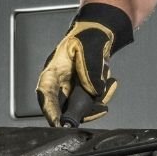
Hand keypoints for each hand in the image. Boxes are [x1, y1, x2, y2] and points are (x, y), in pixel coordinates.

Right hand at [36, 3, 132, 125]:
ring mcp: (71, 89)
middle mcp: (59, 83)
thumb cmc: (89, 35)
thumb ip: (90, 69)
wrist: (100, 33)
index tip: (57, 122)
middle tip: (97, 110)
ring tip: (109, 84)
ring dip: (96, 102)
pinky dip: (103, 97)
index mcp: (53, 71)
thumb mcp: (89, 47)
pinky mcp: (82, 92)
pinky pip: (91, 103)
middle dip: (79, 112)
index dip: (50, 110)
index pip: (46, 93)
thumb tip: (94, 91)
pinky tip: (111, 83)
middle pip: (62, 107)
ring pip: (79, 107)